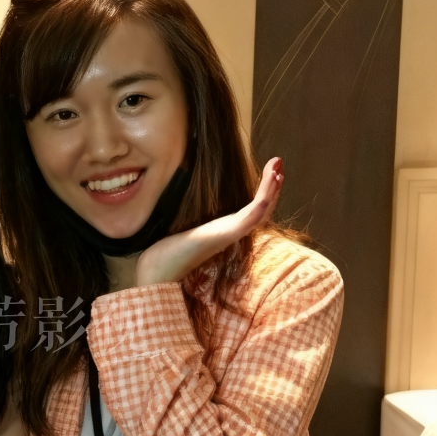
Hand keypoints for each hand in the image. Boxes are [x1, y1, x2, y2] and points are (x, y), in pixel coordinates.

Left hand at [135, 157, 282, 286]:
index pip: (252, 211)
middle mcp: (230, 233)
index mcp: (223, 232)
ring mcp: (230, 235)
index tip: (271, 173)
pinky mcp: (225, 235)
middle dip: (272, 187)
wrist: (157, 272)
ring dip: (272, 188)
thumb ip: (192, 221)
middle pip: (262, 210)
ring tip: (279, 167)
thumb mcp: (184, 229)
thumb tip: (185, 208)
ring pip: (261, 210)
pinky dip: (264, 198)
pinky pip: (250, 216)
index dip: (264, 193)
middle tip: (279, 163)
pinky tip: (272, 183)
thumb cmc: (167, 253)